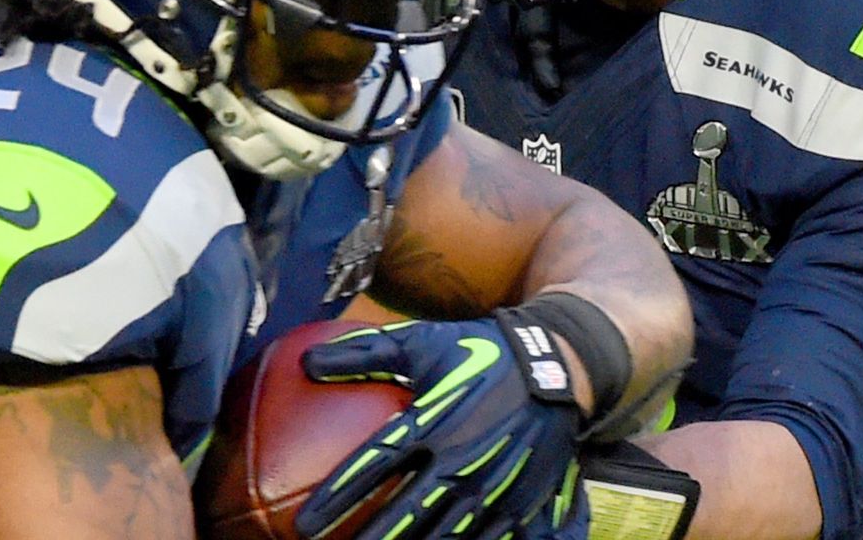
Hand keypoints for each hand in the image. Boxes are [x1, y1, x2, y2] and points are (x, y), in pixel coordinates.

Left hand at [296, 315, 585, 539]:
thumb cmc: (476, 353)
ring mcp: (493, 489)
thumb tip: (306, 361)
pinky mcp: (521, 506)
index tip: (304, 525)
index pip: (373, 467)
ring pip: (445, 536)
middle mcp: (461, 461)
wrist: (557, 367)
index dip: (336, 498)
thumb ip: (363, 354)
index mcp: (432, 422)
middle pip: (406, 515)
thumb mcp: (420, 342)